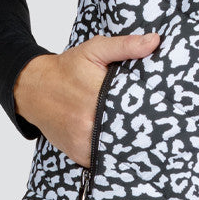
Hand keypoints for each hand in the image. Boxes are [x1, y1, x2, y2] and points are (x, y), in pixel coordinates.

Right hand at [13, 32, 160, 166]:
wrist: (34, 89)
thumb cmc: (67, 68)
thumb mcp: (95, 49)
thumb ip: (125, 45)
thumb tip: (154, 41)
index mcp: (97, 97)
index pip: (134, 110)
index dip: (151, 111)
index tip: (164, 111)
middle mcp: (88, 124)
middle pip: (128, 133)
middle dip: (143, 129)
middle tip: (159, 124)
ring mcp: (83, 143)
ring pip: (117, 149)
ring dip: (130, 143)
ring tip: (147, 138)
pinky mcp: (79, 155)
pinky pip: (103, 159)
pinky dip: (114, 152)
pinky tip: (125, 143)